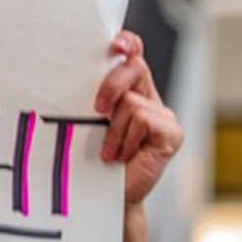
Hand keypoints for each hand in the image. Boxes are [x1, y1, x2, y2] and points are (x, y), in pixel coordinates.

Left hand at [94, 31, 182, 206]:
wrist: (106, 199)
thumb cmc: (94, 162)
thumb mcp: (88, 124)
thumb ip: (93, 100)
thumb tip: (69, 76)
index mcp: (131, 92)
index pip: (134, 56)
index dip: (128, 43)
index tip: (116, 42)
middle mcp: (150, 100)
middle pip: (134, 68)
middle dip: (111, 84)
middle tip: (97, 109)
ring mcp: (164, 116)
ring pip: (132, 101)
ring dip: (113, 130)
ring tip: (109, 152)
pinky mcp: (171, 133)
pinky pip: (143, 119)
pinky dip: (125, 138)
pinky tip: (121, 156)